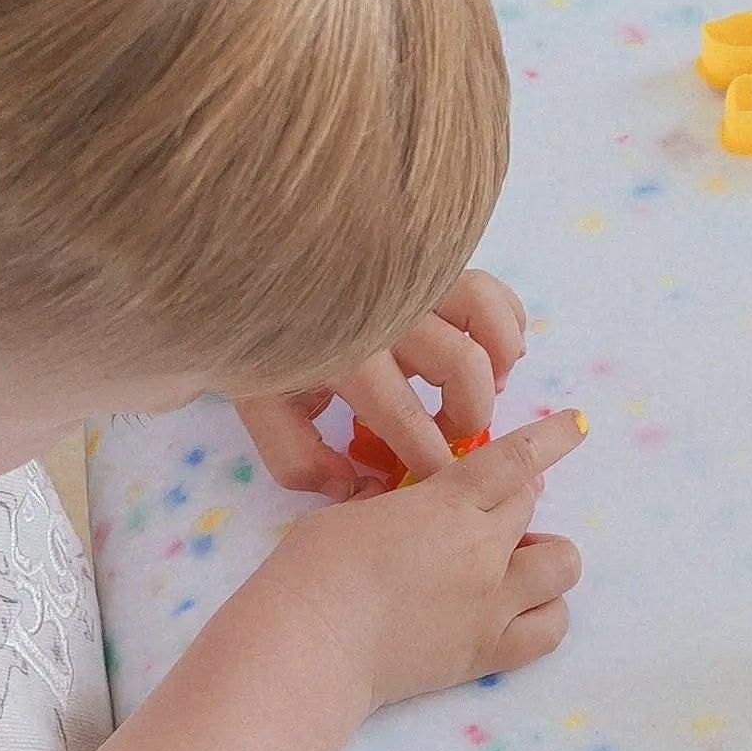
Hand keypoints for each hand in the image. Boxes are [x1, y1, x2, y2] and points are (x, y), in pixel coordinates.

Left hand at [237, 271, 533, 494]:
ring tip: (487, 386)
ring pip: (486, 313)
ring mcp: (411, 280)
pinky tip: (487, 349)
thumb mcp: (262, 408)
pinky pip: (488, 288)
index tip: (437, 478)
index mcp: (343, 353)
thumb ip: (301, 459)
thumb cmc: (259, 342)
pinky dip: (504, 322)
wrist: (247, 267)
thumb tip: (356, 488)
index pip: (406, 419)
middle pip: (463, 366)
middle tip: (452, 434)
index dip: (431, 460)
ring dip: (497, 361)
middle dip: (469, 415)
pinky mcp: (427, 262)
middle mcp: (385, 311)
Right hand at [261, 405, 580, 711]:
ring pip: (562, 564)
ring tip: (512, 564)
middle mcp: (483, 549)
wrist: (310, 648)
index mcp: (446, 504)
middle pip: (530, 503)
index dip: (550, 438)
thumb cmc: (312, 571)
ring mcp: (492, 603)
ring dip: (544, 554)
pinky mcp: (488, 652)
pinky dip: (546, 613)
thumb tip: (396, 506)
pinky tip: (518, 609)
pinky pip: (551, 629)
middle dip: (517, 496)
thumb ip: (389, 503)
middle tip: (490, 509)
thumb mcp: (348, 512)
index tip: (576, 425)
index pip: (514, 460)